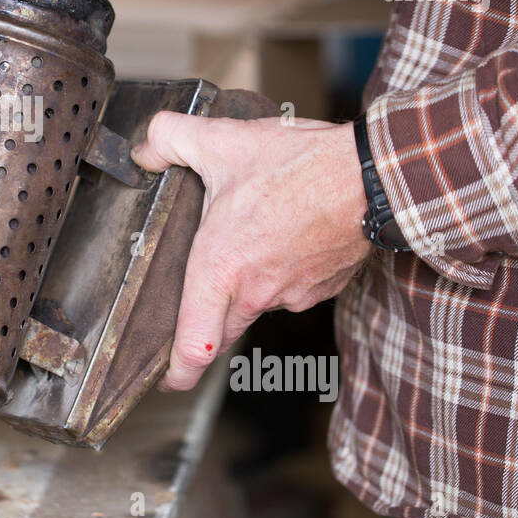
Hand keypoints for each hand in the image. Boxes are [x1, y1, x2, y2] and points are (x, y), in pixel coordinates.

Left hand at [131, 113, 373, 390]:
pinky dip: (282, 273)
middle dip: (202, 336)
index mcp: (221, 269)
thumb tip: (144, 150)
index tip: (165, 378)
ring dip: (247, 288)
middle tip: (186, 326)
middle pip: (220, 334)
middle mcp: (255, 292)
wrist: (373, 176)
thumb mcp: (221, 140)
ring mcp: (293, 295)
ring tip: (244, 245)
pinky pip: (291, 290)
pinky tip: (281, 239)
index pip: (193, 346)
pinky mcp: (324, 288)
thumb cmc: (299, 165)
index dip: (175, 372)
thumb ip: (169, 139)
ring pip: (257, 304)